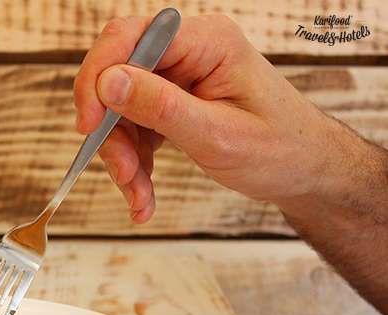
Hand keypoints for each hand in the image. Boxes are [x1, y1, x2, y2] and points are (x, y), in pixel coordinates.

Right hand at [74, 15, 343, 222]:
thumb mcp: (217, 135)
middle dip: (112, 131)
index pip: (130, 38)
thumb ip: (161, 107)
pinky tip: (143, 196)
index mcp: (206, 41)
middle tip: (122, 174)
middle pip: (118, 77)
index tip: (88, 126)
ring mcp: (178, 76)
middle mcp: (187, 51)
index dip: (98, 77)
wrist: (305, 170)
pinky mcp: (172, 101)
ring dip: (122, 157)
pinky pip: (134, 127)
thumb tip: (108, 82)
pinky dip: (133, 163)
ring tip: (139, 199)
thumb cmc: (279, 150)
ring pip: (121, 110)